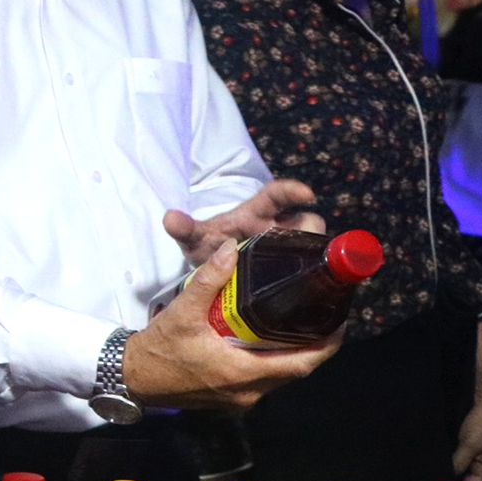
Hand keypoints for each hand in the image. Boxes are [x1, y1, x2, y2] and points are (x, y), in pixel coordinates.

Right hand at [122, 241, 342, 408]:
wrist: (133, 377)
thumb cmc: (160, 348)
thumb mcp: (183, 311)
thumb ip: (209, 278)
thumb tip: (232, 247)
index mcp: (243, 372)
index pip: (302, 363)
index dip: (327, 344)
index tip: (342, 319)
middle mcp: (249, 392)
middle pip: (297, 369)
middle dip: (315, 344)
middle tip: (324, 313)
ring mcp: (241, 398)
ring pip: (282, 376)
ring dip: (296, 353)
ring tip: (303, 321)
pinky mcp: (232, 398)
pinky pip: (266, 380)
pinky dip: (277, 360)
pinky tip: (272, 339)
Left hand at [163, 179, 323, 267]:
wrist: (212, 273)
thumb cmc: (209, 246)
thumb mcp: (195, 240)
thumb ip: (184, 229)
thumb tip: (170, 219)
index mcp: (256, 214)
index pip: (277, 195)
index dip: (292, 191)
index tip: (307, 195)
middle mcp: (276, 228)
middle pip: (305, 222)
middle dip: (308, 228)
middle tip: (302, 241)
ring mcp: (286, 249)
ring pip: (312, 246)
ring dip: (311, 254)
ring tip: (303, 268)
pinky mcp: (290, 271)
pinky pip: (307, 271)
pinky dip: (309, 277)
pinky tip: (306, 288)